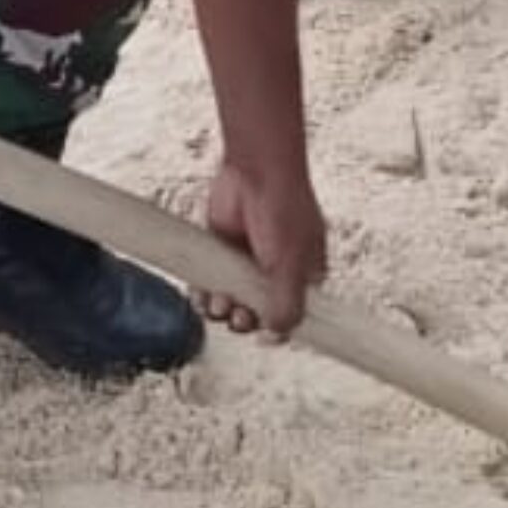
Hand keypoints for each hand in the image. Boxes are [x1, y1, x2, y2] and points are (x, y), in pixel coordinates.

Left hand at [198, 159, 327, 339]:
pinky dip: (204, 293)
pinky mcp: (223, 253)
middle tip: (240, 316)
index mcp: (304, 275)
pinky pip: (211, 284)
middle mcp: (276, 271)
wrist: (254, 171)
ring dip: (223, 309)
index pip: (294, 313)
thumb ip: (287, 304)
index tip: (265, 336)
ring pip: (232, 302)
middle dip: (246, 320)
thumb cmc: (283, 207)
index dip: (279, 327)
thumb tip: (278, 334)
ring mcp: (247, 263)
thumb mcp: (290, 265)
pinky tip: (203, 294)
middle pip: (259, 314)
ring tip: (220, 302)